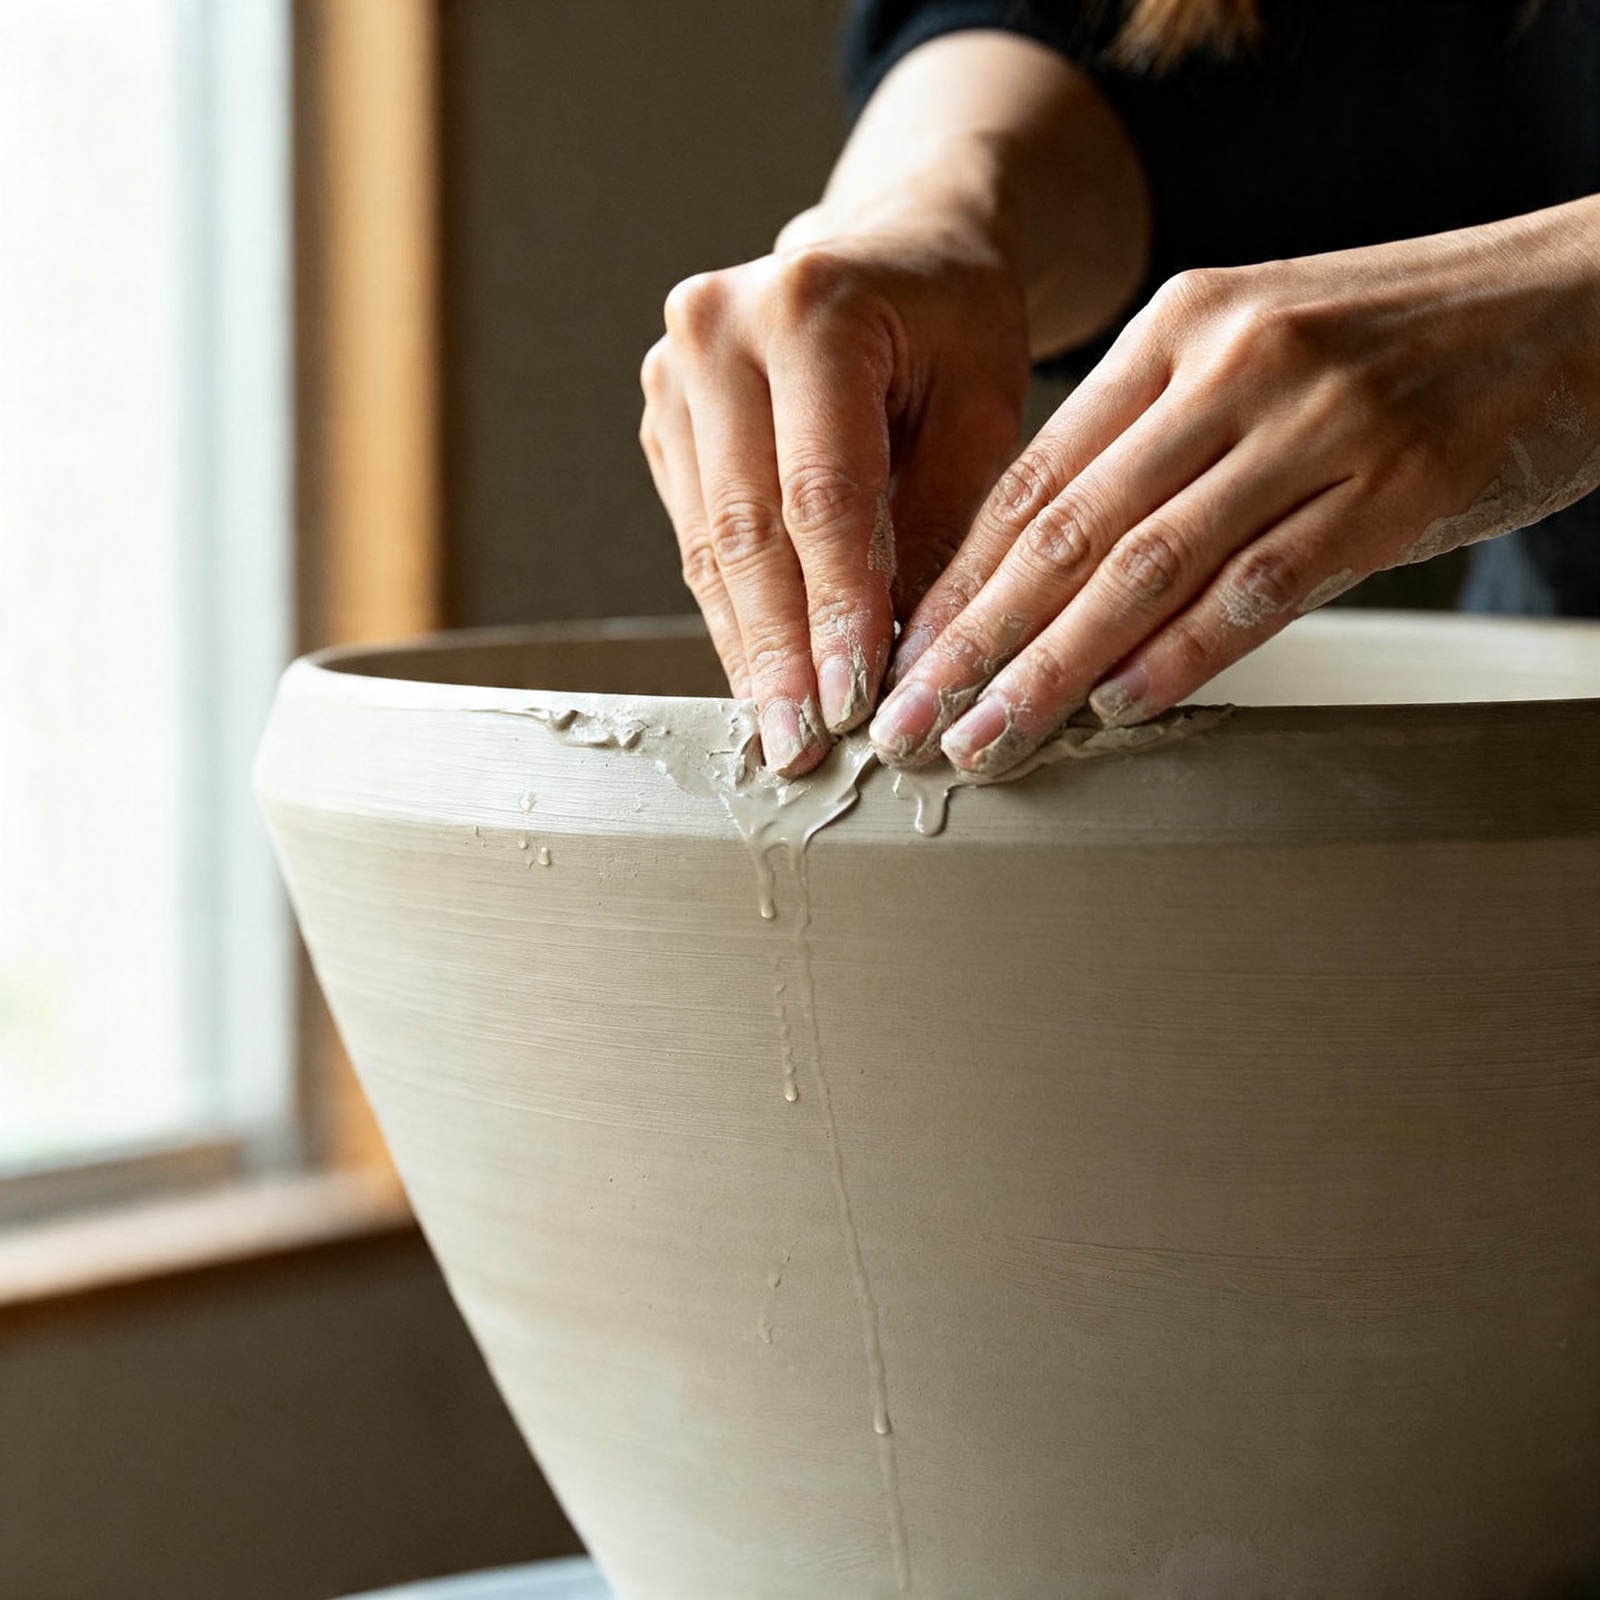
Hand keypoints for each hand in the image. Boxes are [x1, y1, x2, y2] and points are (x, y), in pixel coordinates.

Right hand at [637, 29, 1149, 774]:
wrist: (894, 251)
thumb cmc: (954, 325)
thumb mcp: (984, 404)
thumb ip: (946, 522)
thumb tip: (909, 660)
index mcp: (809, 305)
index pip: (822, 493)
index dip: (836, 609)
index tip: (855, 702)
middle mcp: (717, 329)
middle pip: (746, 528)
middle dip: (780, 651)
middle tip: (803, 745)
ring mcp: (674, 373)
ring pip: (708, 547)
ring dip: (748, 649)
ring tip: (782, 733)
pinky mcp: (664, 421)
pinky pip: (696, 542)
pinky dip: (735, 616)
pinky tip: (764, 679)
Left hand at [869, 198, 1599, 776]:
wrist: (1577, 297)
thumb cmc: (1403, 341)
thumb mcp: (1254, 353)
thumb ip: (1154, 447)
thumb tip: (1049, 576)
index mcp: (1178, 329)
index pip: (1034, 476)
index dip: (956, 579)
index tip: (901, 656)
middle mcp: (1232, 367)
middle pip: (1068, 530)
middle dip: (975, 641)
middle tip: (912, 720)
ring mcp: (1314, 425)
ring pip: (1147, 566)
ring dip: (1053, 668)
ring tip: (990, 735)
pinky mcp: (1393, 486)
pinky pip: (1261, 586)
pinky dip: (1183, 655)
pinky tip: (1122, 707)